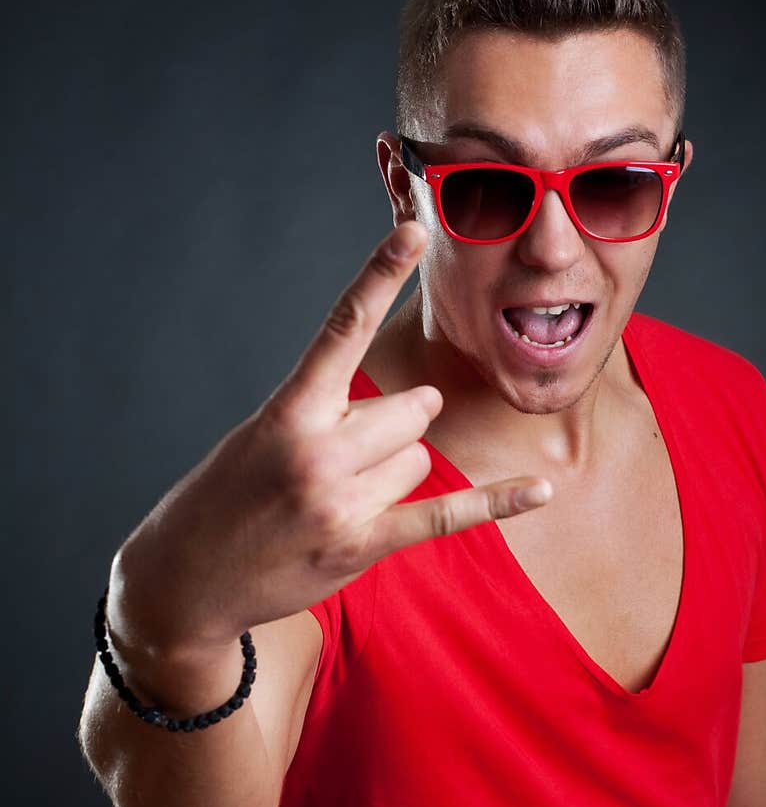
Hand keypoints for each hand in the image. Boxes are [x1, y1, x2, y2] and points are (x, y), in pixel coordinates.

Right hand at [113, 222, 552, 650]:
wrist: (186, 576)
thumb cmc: (229, 494)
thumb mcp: (263, 435)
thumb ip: (331, 410)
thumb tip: (420, 407)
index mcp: (287, 411)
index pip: (342, 328)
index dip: (378, 273)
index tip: (413, 230)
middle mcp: (314, 450)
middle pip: (413, 409)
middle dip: (393, 428)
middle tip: (342, 459)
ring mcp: (338, 501)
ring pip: (418, 459)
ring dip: (393, 475)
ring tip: (337, 500)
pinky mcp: (360, 544)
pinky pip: (444, 514)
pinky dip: (495, 503)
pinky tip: (539, 490)